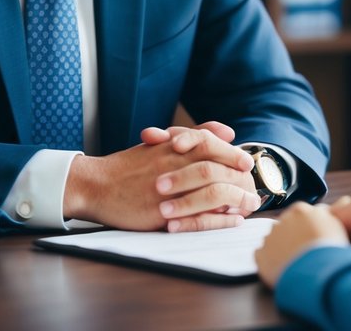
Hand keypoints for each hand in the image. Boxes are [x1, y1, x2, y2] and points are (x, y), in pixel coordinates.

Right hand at [64, 122, 257, 231]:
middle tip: (253, 184)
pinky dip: (219, 219)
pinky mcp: (162, 214)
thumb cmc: (130, 164)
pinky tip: (232, 219)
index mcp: (172, 148)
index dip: (232, 154)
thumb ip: (193, 135)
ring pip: (211, 193)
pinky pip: (198, 218)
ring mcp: (168, 191)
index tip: (247, 162)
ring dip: (235, 199)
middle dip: (239, 177)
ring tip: (249, 203)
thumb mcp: (160, 143)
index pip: (211, 145)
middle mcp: (172, 166)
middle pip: (215, 168)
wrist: (97, 185)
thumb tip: (226, 131)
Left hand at [254, 202, 348, 287]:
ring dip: (281, 249)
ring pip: (274, 241)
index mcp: (300, 210)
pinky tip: (283, 269)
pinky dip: (270, 262)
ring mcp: (270, 237)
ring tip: (296, 263)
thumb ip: (323, 216)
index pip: (301, 214)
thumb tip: (318, 214)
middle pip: (286, 227)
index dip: (307, 228)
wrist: (317, 270)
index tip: (312, 238)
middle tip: (305, 252)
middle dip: (292, 237)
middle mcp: (282, 220)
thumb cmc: (330, 248)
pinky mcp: (261, 255)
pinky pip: (263, 256)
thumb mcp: (334, 224)